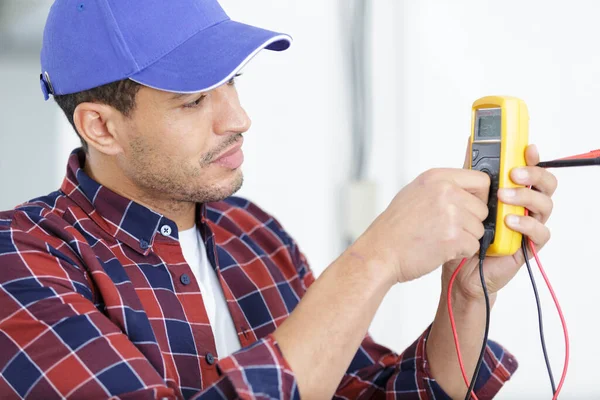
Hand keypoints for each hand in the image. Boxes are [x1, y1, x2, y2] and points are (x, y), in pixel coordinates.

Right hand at [355, 167, 490, 283]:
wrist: (380, 252)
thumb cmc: (395, 228)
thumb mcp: (415, 194)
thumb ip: (442, 188)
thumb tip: (467, 191)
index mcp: (436, 178)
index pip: (481, 180)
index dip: (480, 197)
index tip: (473, 207)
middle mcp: (444, 191)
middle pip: (482, 208)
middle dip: (471, 222)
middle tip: (448, 229)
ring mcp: (450, 213)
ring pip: (479, 228)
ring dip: (465, 238)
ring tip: (440, 239)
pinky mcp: (453, 236)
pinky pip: (474, 245)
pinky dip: (461, 252)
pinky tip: (440, 249)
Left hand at [443, 143, 557, 299]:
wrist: (457, 265)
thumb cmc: (462, 230)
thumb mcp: (465, 196)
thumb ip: (473, 170)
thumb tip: (472, 140)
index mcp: (513, 190)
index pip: (531, 169)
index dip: (532, 157)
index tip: (526, 148)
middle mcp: (524, 206)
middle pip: (546, 183)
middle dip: (533, 175)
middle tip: (513, 174)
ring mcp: (529, 225)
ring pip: (545, 205)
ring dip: (526, 197)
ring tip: (504, 197)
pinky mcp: (528, 245)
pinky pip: (540, 232)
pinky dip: (527, 224)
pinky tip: (510, 221)